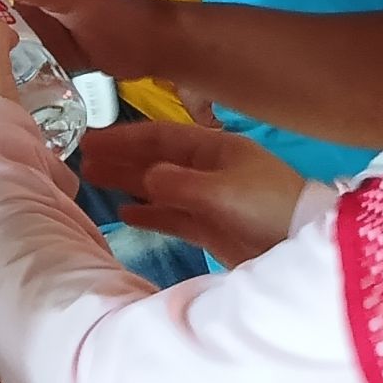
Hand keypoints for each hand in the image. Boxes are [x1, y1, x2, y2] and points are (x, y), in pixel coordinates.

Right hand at [77, 116, 309, 266]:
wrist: (301, 245)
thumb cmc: (267, 208)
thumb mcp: (222, 191)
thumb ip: (179, 183)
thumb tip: (143, 176)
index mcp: (214, 148)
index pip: (161, 136)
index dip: (125, 137)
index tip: (91, 139)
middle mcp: (209, 170)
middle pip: (156, 160)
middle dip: (121, 158)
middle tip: (81, 158)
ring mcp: (209, 200)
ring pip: (160, 188)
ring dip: (128, 183)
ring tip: (93, 179)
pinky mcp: (211, 229)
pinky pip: (172, 217)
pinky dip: (149, 214)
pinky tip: (126, 213)